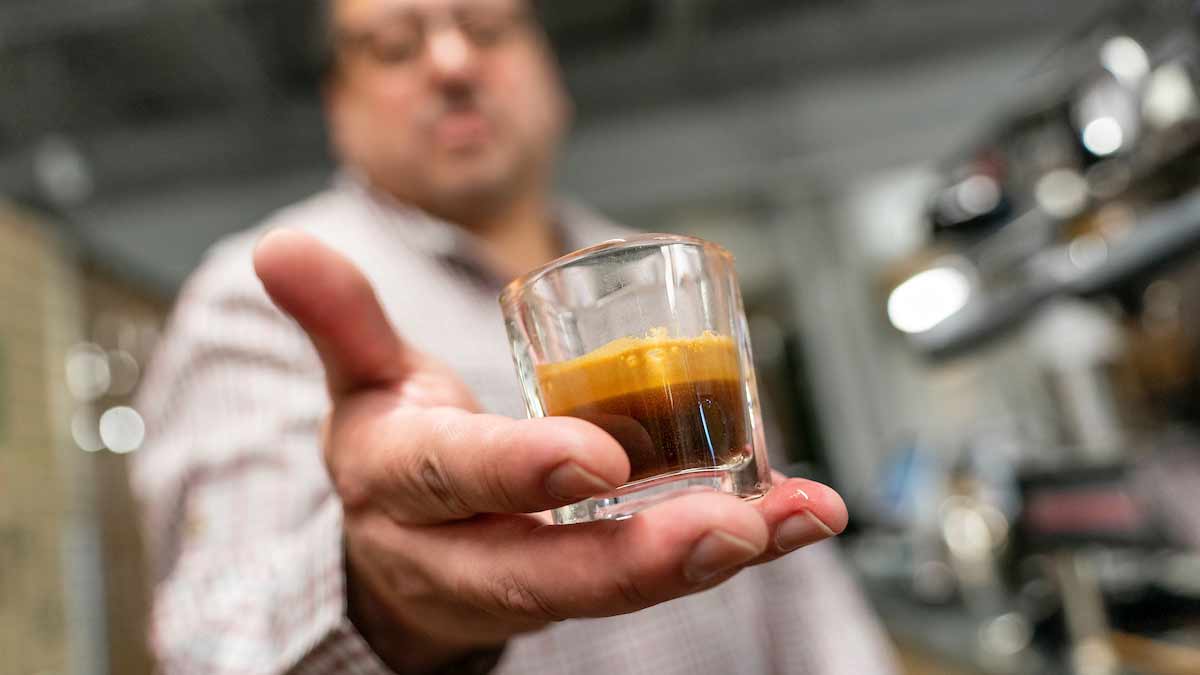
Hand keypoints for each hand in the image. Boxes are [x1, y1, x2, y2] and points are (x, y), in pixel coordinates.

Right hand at [253, 229, 848, 671]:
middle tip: (732, 526)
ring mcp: (524, 584)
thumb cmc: (395, 454)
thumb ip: (340, 319)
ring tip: (796, 519)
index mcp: (398, 487)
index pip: (448, 479)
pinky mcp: (587, 588)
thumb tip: (280, 247)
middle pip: (543, 568)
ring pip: (613, 586)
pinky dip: (737, 545)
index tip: (593, 456)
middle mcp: (456, 554)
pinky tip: (804, 515)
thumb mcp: (363, 385)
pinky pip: (660, 572)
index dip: (513, 471)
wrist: (403, 560)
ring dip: (709, 556)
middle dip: (637, 555)